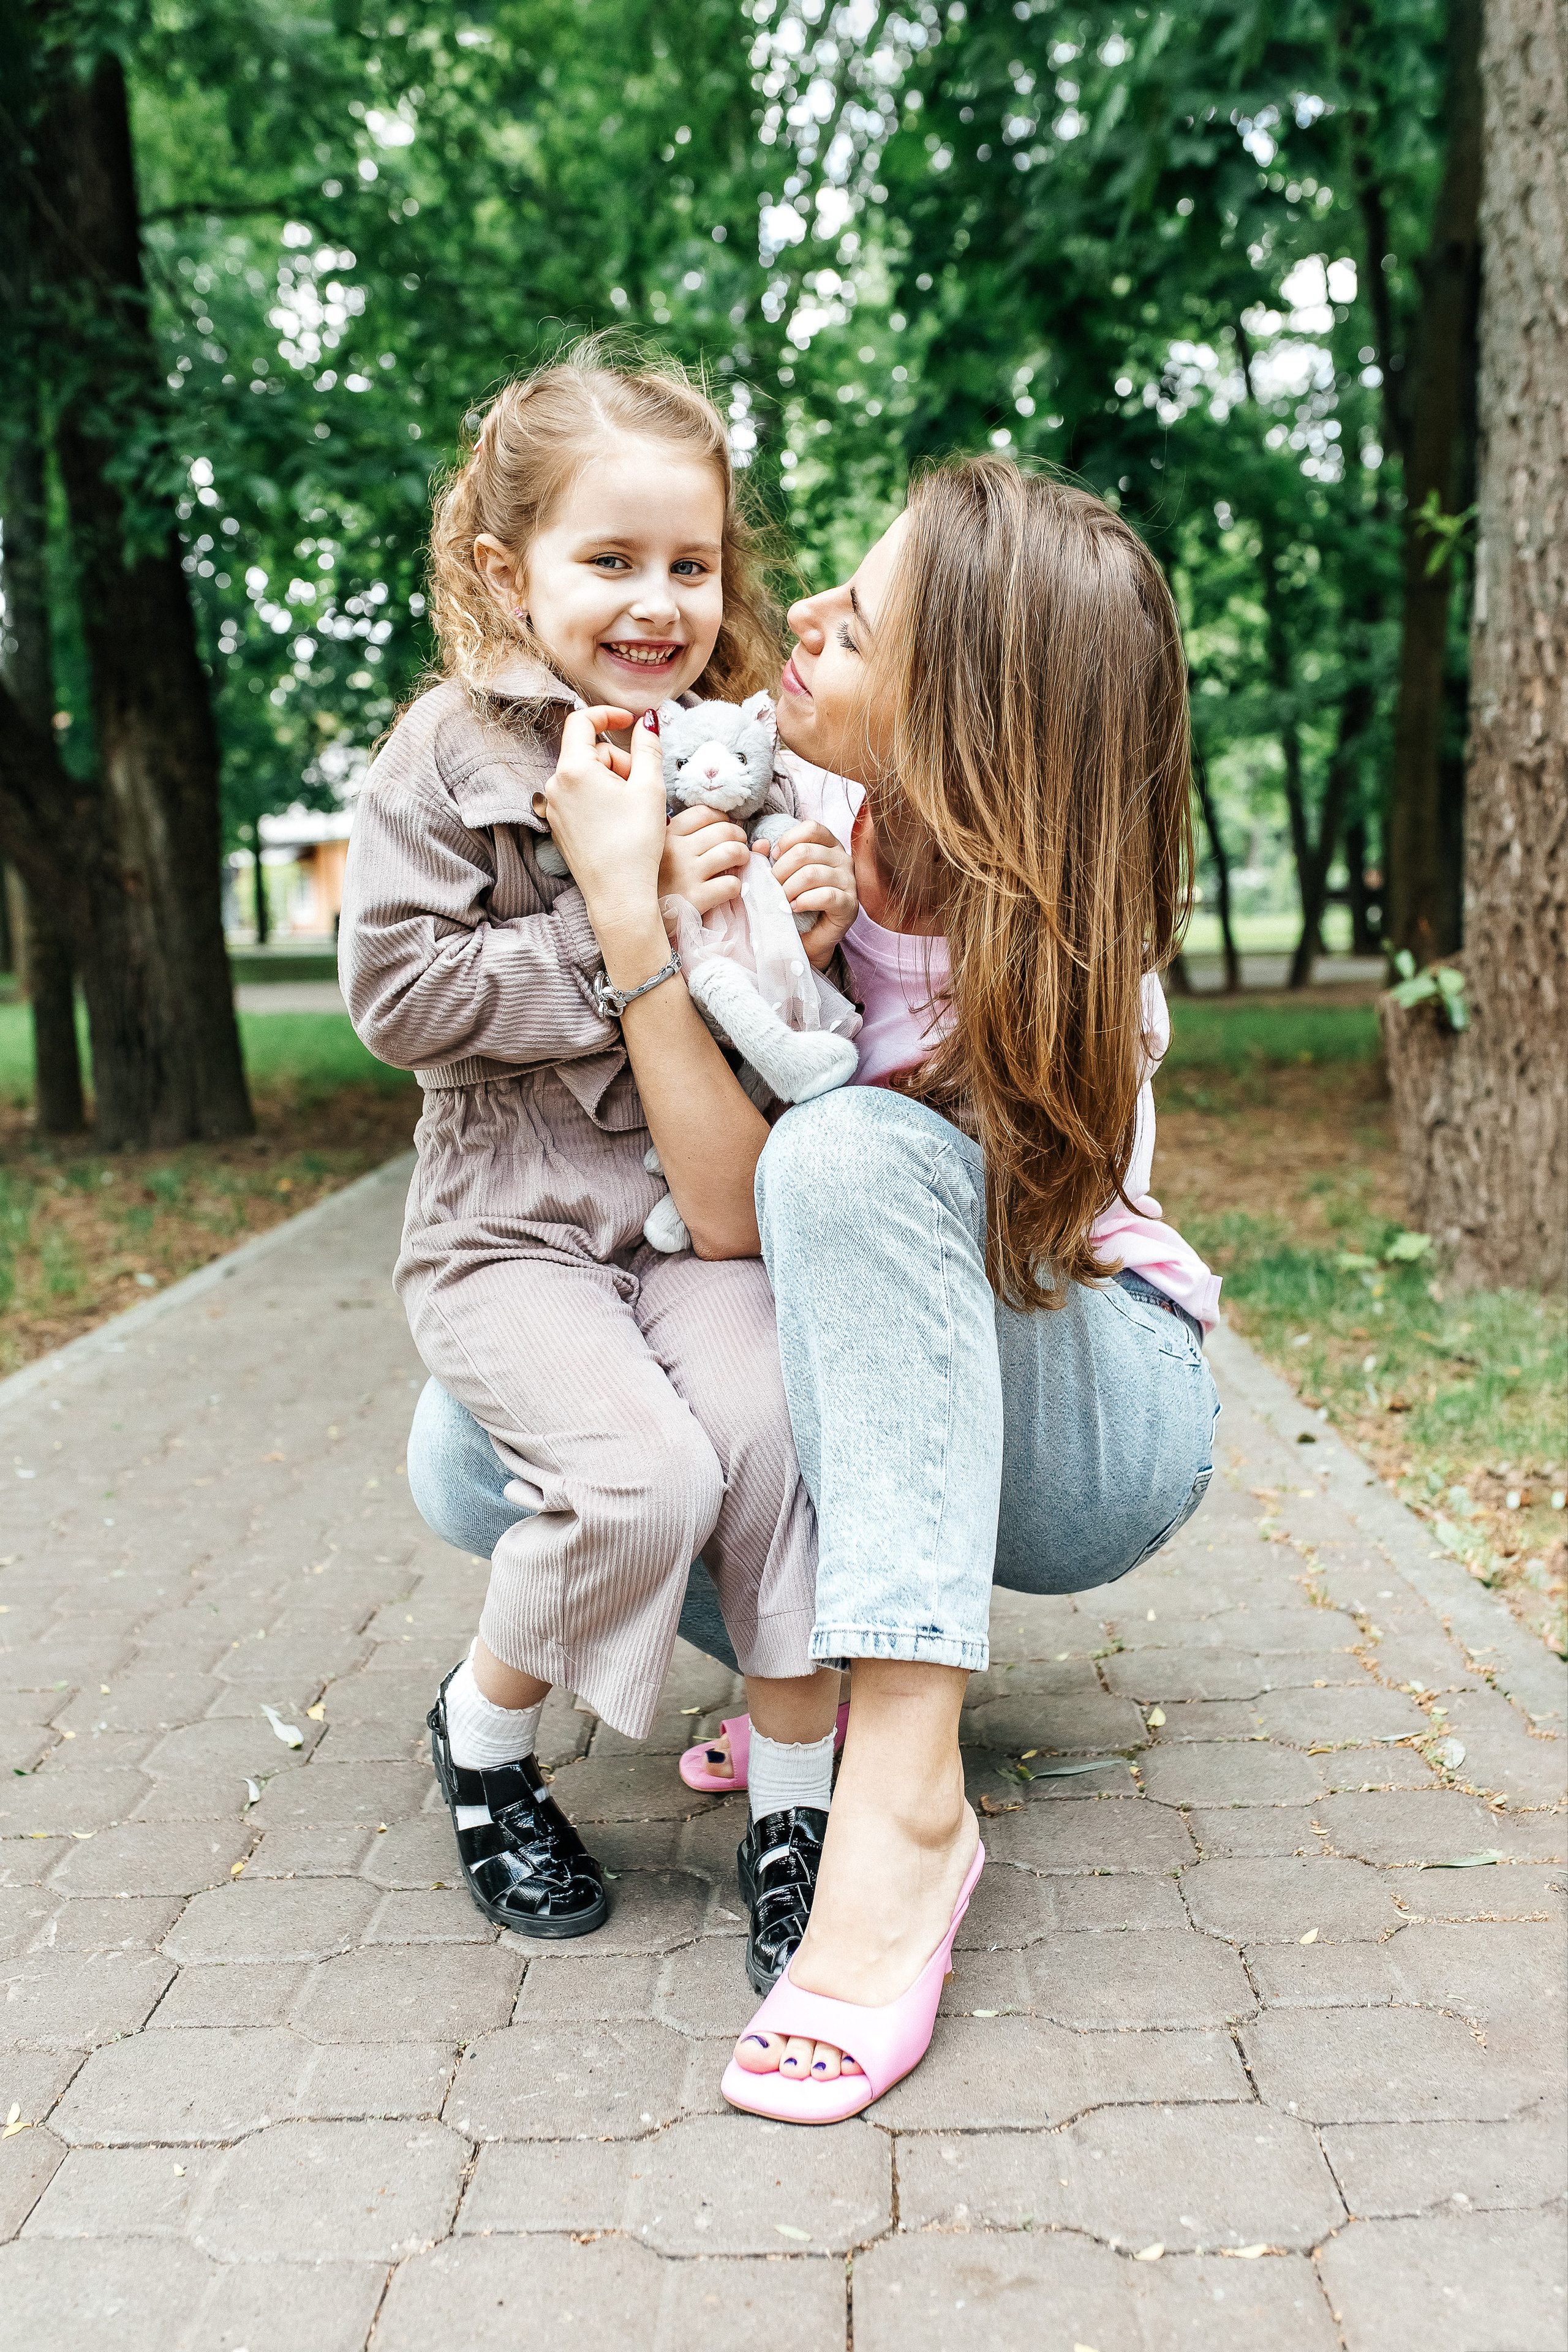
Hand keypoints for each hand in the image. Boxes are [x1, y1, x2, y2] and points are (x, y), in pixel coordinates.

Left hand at [539, 706, 667, 937]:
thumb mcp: (650, 789)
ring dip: (612, 782)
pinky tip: (619, 824)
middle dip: (619, 761)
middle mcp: (555, 785)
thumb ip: (648, 748)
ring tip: (633, 810)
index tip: (630, 721)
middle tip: (643, 788)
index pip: (582, 721)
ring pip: (586, 777)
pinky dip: (601, 800)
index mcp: (574, 769)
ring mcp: (554, 808)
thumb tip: (647, 721)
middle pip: (590, 752)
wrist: (618, 896)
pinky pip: (580, 798)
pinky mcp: (558, 827)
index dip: (608, 714)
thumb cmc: (635, 843)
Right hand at [659, 804, 749, 915]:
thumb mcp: (651, 853)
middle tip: (738, 846)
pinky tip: (728, 888)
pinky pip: (730, 884)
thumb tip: (707, 825)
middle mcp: (676, 851)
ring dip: (742, 856)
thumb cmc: (648, 885)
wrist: (632, 919)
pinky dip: (736, 886)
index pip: (704, 813)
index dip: (722, 819)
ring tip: (739, 863)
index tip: (724, 829)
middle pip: (723, 830)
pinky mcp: (695, 899)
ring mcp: (686, 874)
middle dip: (738, 837)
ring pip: (732, 852)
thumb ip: (671, 838)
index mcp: (665, 835)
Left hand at [765, 820, 857, 969]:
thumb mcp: (780, 876)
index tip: (774, 858)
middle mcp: (843, 859)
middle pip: (805, 851)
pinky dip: (804, 901)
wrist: (806, 939)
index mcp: (829, 845)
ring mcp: (849, 882)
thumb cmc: (793, 902)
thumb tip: (760, 844)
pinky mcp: (850, 905)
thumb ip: (771, 858)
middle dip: (780, 870)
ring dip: (788, 888)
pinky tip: (794, 908)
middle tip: (772, 887)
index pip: (811, 828)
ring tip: (781, 900)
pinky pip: (826, 896)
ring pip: (812, 873)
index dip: (788, 840)